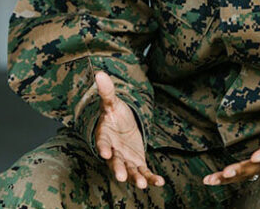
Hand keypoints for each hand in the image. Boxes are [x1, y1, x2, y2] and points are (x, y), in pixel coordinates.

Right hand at [93, 71, 164, 189]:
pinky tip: (160, 182)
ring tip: (143, 185)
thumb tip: (99, 73)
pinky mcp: (137, 163)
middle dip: (118, 169)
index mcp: (104, 137)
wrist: (123, 125)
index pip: (102, 142)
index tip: (104, 153)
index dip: (103, 147)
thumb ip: (107, 92)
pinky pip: (144, 172)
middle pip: (115, 161)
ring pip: (130, 170)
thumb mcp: (112, 103)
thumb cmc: (114, 115)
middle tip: (121, 176)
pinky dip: (151, 178)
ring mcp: (125, 159)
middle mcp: (113, 152)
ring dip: (136, 178)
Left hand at [203, 69, 259, 185]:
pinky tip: (208, 181)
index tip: (258, 157)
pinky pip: (239, 175)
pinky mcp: (253, 168)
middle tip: (228, 172)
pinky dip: (224, 179)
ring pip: (246, 174)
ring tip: (212, 180)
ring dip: (229, 178)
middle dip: (242, 169)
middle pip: (257, 166)